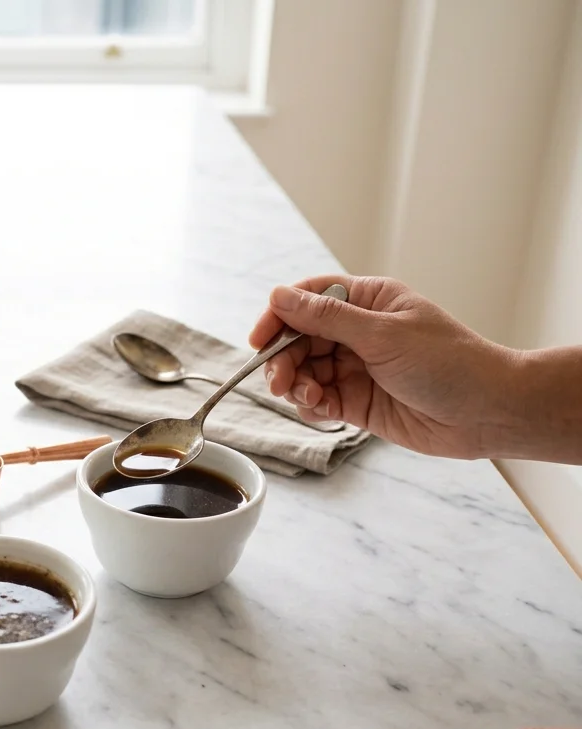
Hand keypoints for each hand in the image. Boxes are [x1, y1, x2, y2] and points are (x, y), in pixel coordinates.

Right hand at [248, 274, 518, 458]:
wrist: (488, 413)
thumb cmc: (449, 364)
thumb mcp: (382, 334)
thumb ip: (325, 318)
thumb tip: (279, 296)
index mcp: (368, 302)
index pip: (309, 299)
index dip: (280, 316)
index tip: (259, 340)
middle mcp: (359, 332)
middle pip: (299, 338)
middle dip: (284, 358)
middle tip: (279, 380)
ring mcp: (356, 368)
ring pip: (303, 371)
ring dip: (295, 384)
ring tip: (309, 396)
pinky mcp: (357, 401)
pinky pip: (317, 399)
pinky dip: (310, 405)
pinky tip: (322, 408)